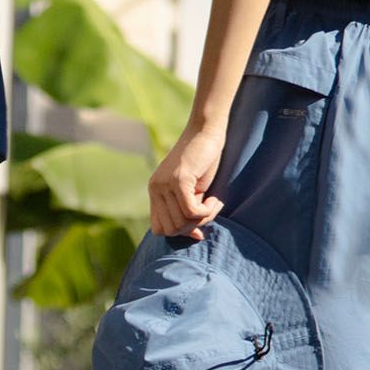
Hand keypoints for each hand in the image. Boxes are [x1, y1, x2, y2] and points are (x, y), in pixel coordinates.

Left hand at [149, 123, 225, 240]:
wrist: (206, 132)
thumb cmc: (204, 161)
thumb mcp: (194, 191)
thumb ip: (190, 212)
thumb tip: (196, 237)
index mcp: (155, 192)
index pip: (159, 229)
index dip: (179, 233)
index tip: (199, 227)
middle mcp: (155, 189)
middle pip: (171, 229)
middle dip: (193, 227)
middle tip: (208, 211)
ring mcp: (165, 184)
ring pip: (181, 222)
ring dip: (203, 218)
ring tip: (213, 202)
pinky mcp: (178, 180)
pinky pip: (191, 211)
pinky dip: (206, 211)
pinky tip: (214, 199)